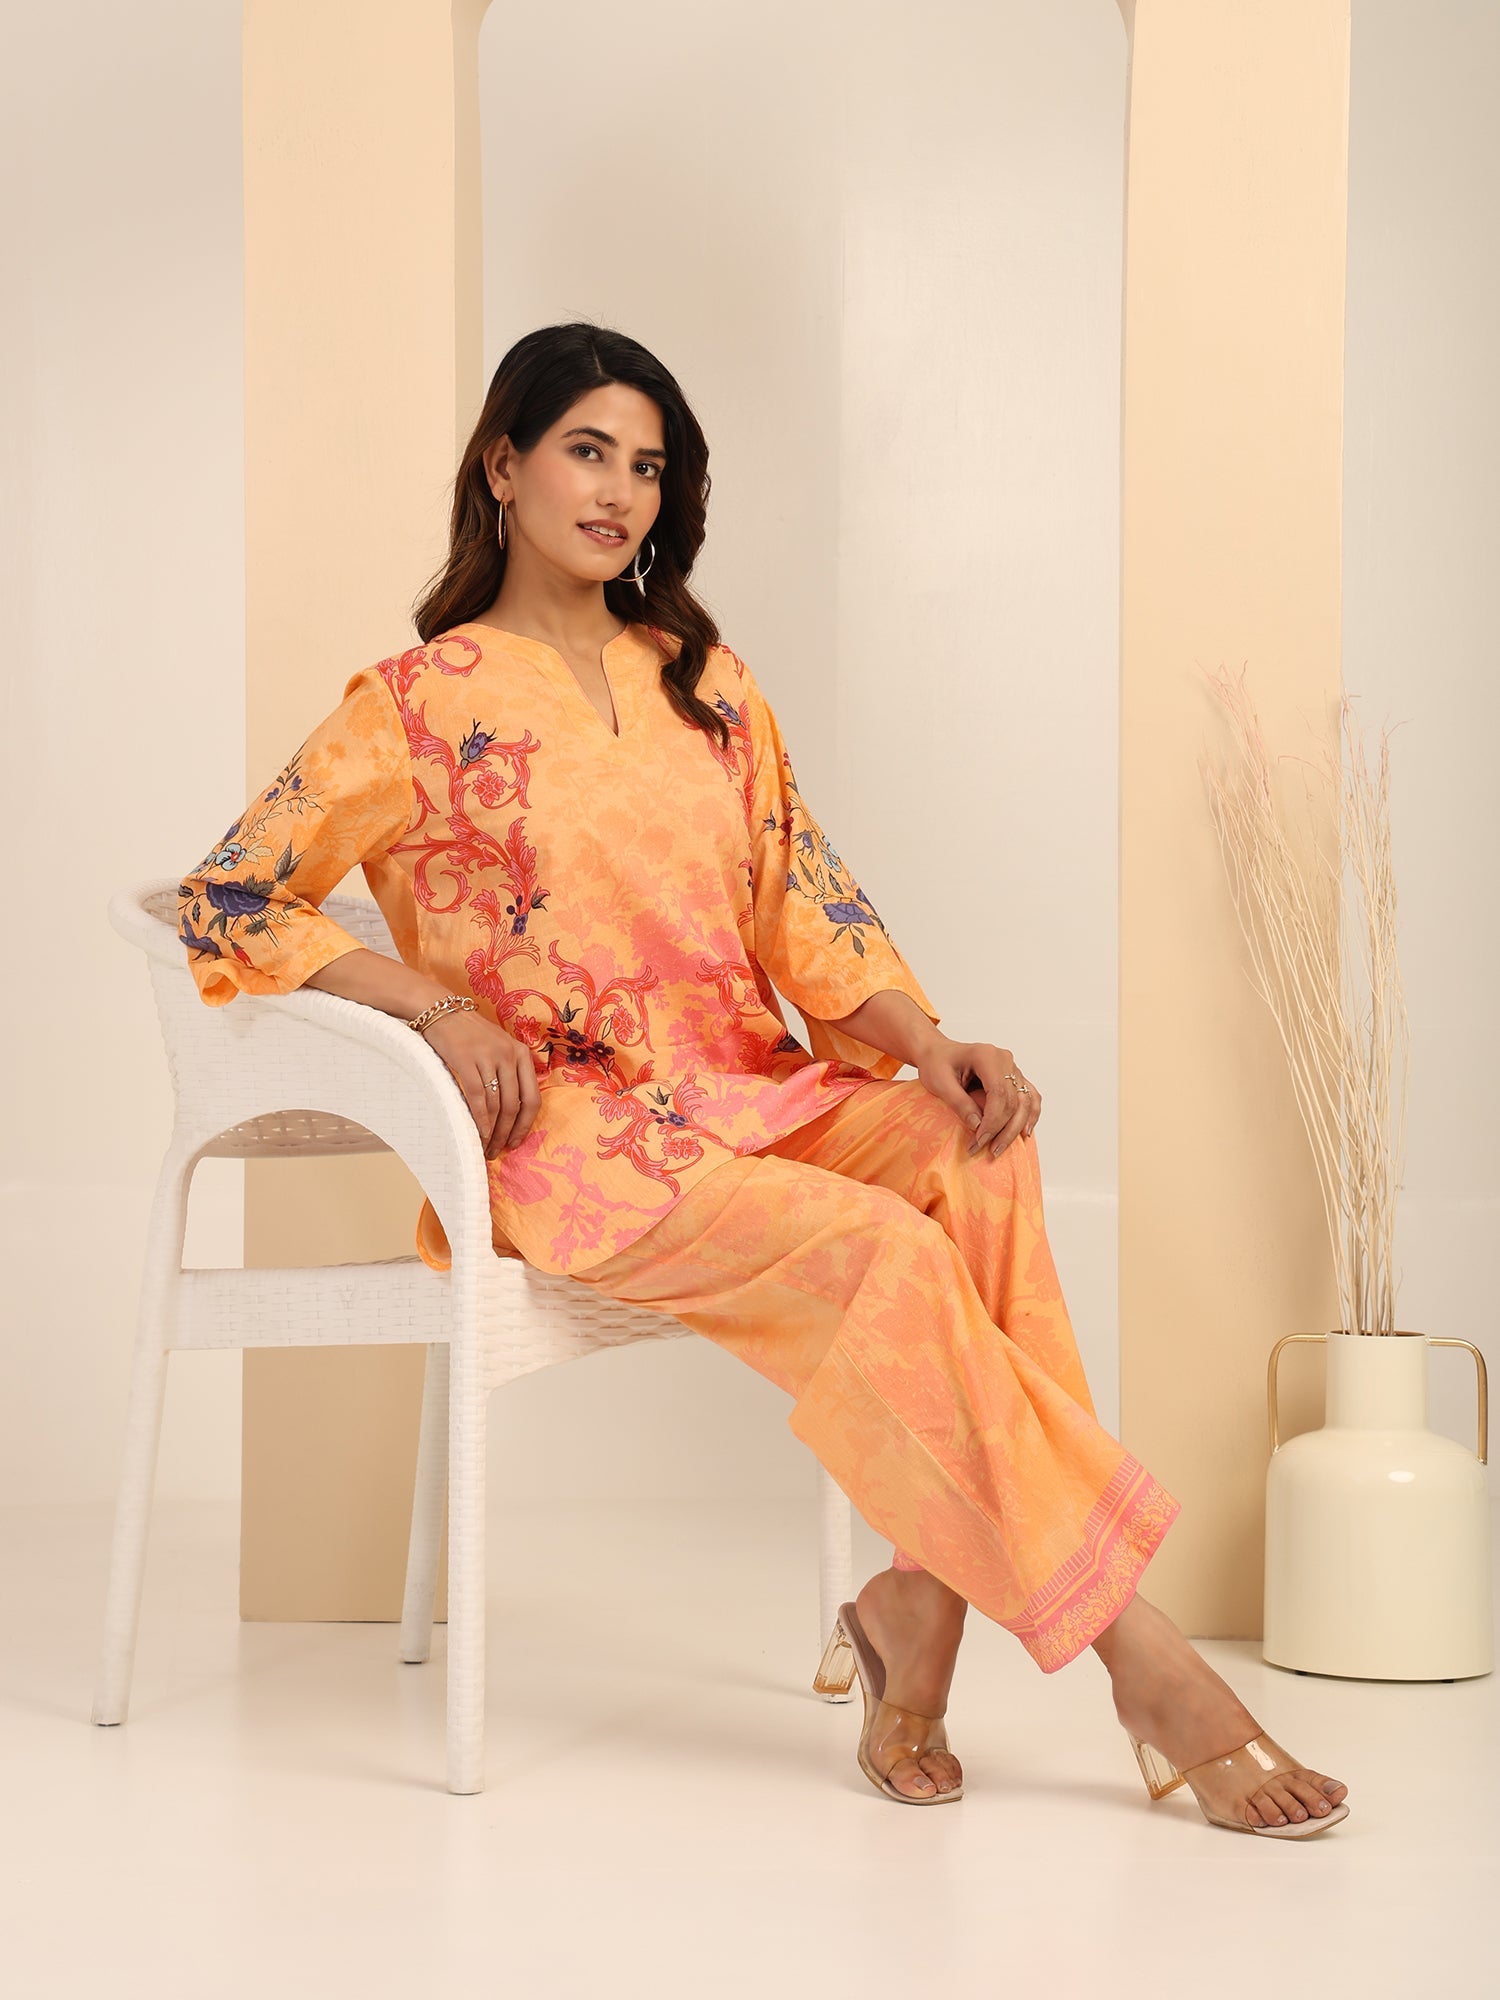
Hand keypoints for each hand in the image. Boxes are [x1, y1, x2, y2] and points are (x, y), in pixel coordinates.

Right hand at [420, 1009, 541, 1159]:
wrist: (442, 1010)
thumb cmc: (469, 1034)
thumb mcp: (499, 1046)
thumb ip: (510, 1071)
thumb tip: (512, 1112)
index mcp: (522, 1053)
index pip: (533, 1097)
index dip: (526, 1125)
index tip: (516, 1142)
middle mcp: (509, 1055)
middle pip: (514, 1105)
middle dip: (507, 1134)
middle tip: (497, 1151)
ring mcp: (488, 1057)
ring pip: (496, 1105)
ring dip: (491, 1132)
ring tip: (484, 1146)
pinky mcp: (467, 1060)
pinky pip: (477, 1098)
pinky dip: (478, 1119)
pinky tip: (476, 1132)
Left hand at [914, 1037, 1040, 1157]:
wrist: (938, 1052)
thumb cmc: (936, 1064)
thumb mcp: (940, 1083)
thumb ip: (959, 1103)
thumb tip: (978, 1126)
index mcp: (986, 1056)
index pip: (998, 1092)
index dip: (992, 1120)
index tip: (979, 1140)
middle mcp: (1005, 1060)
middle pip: (1014, 1100)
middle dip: (1002, 1129)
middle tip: (986, 1149)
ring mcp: (1012, 1068)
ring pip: (1025, 1101)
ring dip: (1015, 1128)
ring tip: (1000, 1148)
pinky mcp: (1014, 1077)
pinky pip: (1029, 1097)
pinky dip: (1030, 1115)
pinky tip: (1024, 1132)